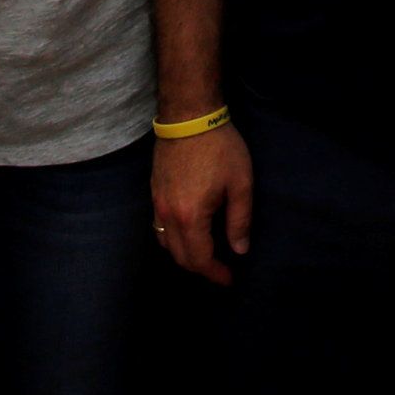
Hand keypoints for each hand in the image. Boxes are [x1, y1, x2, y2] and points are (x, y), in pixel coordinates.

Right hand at [153, 122, 252, 283]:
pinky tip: (189, 233)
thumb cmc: (219, 147)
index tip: (230, 279)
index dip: (215, 273)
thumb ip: (239, 221)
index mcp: (190, 217)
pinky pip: (159, 227)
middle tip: (221, 270)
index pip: (200, 259)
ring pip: (166, 244)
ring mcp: (157, 203)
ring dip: (185, 256)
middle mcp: (168, 215)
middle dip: (201, 268)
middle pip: (180, 257)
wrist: (189, 115)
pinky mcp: (154, 191)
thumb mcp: (240, 183)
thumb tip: (239, 250)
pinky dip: (173, 239)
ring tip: (206, 255)